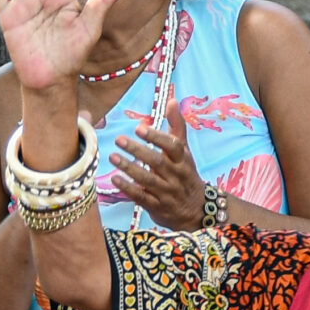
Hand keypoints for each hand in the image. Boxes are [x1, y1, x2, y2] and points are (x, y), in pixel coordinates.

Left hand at [111, 99, 206, 228]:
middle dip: (137, 151)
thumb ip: (177, 126)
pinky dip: (128, 188)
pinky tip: (115, 179)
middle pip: (157, 162)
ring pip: (147, 179)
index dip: (156, 137)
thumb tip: (172, 99)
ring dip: (129, 168)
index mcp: (183, 160)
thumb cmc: (185, 174)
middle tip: (119, 140)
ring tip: (113, 157)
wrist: (196, 209)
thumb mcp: (184, 151)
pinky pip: (141, 197)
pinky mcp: (157, 206)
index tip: (139, 127)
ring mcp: (167, 192)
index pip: (172, 146)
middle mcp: (176, 175)